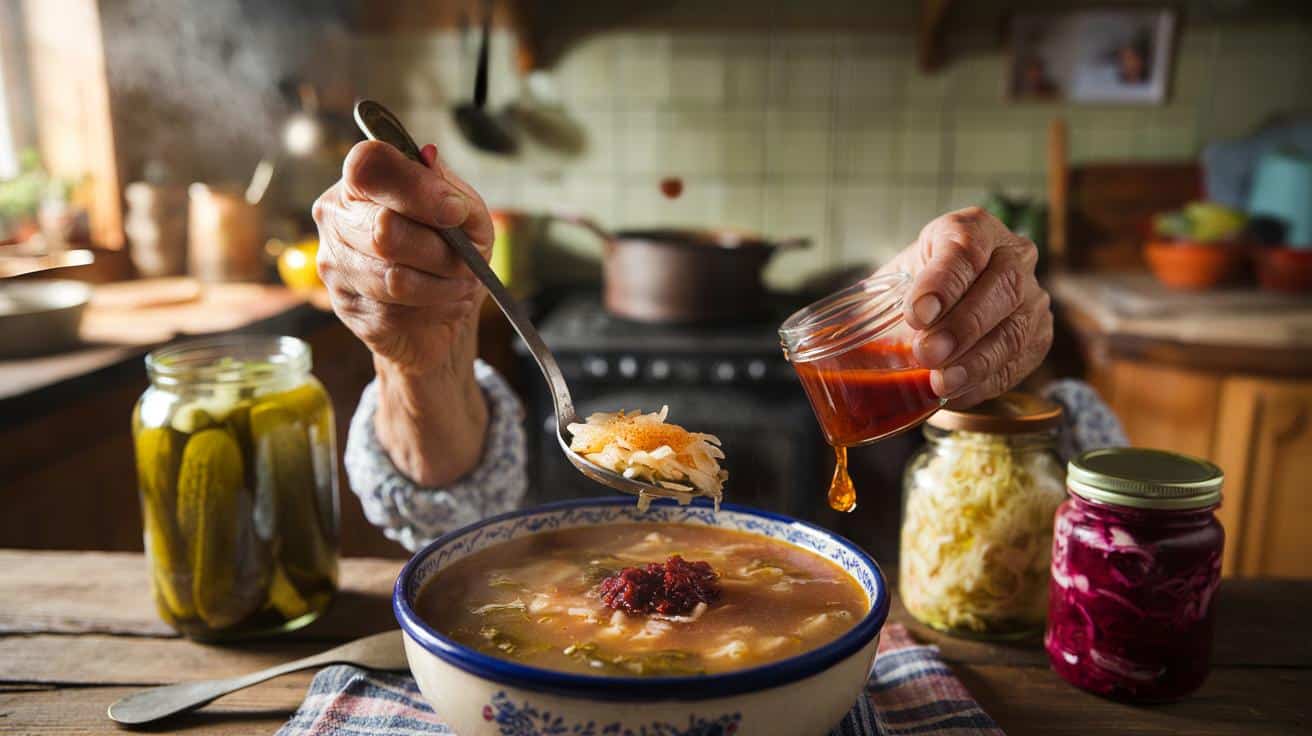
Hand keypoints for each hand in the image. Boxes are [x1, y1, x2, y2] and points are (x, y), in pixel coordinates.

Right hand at [312, 140, 494, 371]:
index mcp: (361, 181)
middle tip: (466, 261)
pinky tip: (448, 302)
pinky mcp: (347, 309)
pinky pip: (396, 313)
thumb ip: (451, 190)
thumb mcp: (468, 216)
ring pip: (393, 278)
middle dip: (439, 251)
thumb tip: (431, 162)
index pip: (369, 166)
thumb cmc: (451, 249)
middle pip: (384, 230)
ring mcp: (335, 265)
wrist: (444, 306)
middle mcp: (336, 217)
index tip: (454, 212)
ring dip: (442, 285)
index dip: (416, 188)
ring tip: (461, 283)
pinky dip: (436, 309)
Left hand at [881, 206, 1052, 407]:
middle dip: (962, 325)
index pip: (965, 248)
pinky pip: (1018, 362)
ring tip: (940, 382)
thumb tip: (832, 341)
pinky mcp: (1038, 335)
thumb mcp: (892, 282)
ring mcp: (1032, 296)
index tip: (915, 314)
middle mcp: (1013, 256)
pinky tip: (956, 393)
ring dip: (976, 361)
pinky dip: (985, 382)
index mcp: (973, 229)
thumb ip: (874, 304)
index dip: (942, 282)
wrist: (947, 303)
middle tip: (926, 353)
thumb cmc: (916, 288)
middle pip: (1001, 287)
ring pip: (1015, 329)